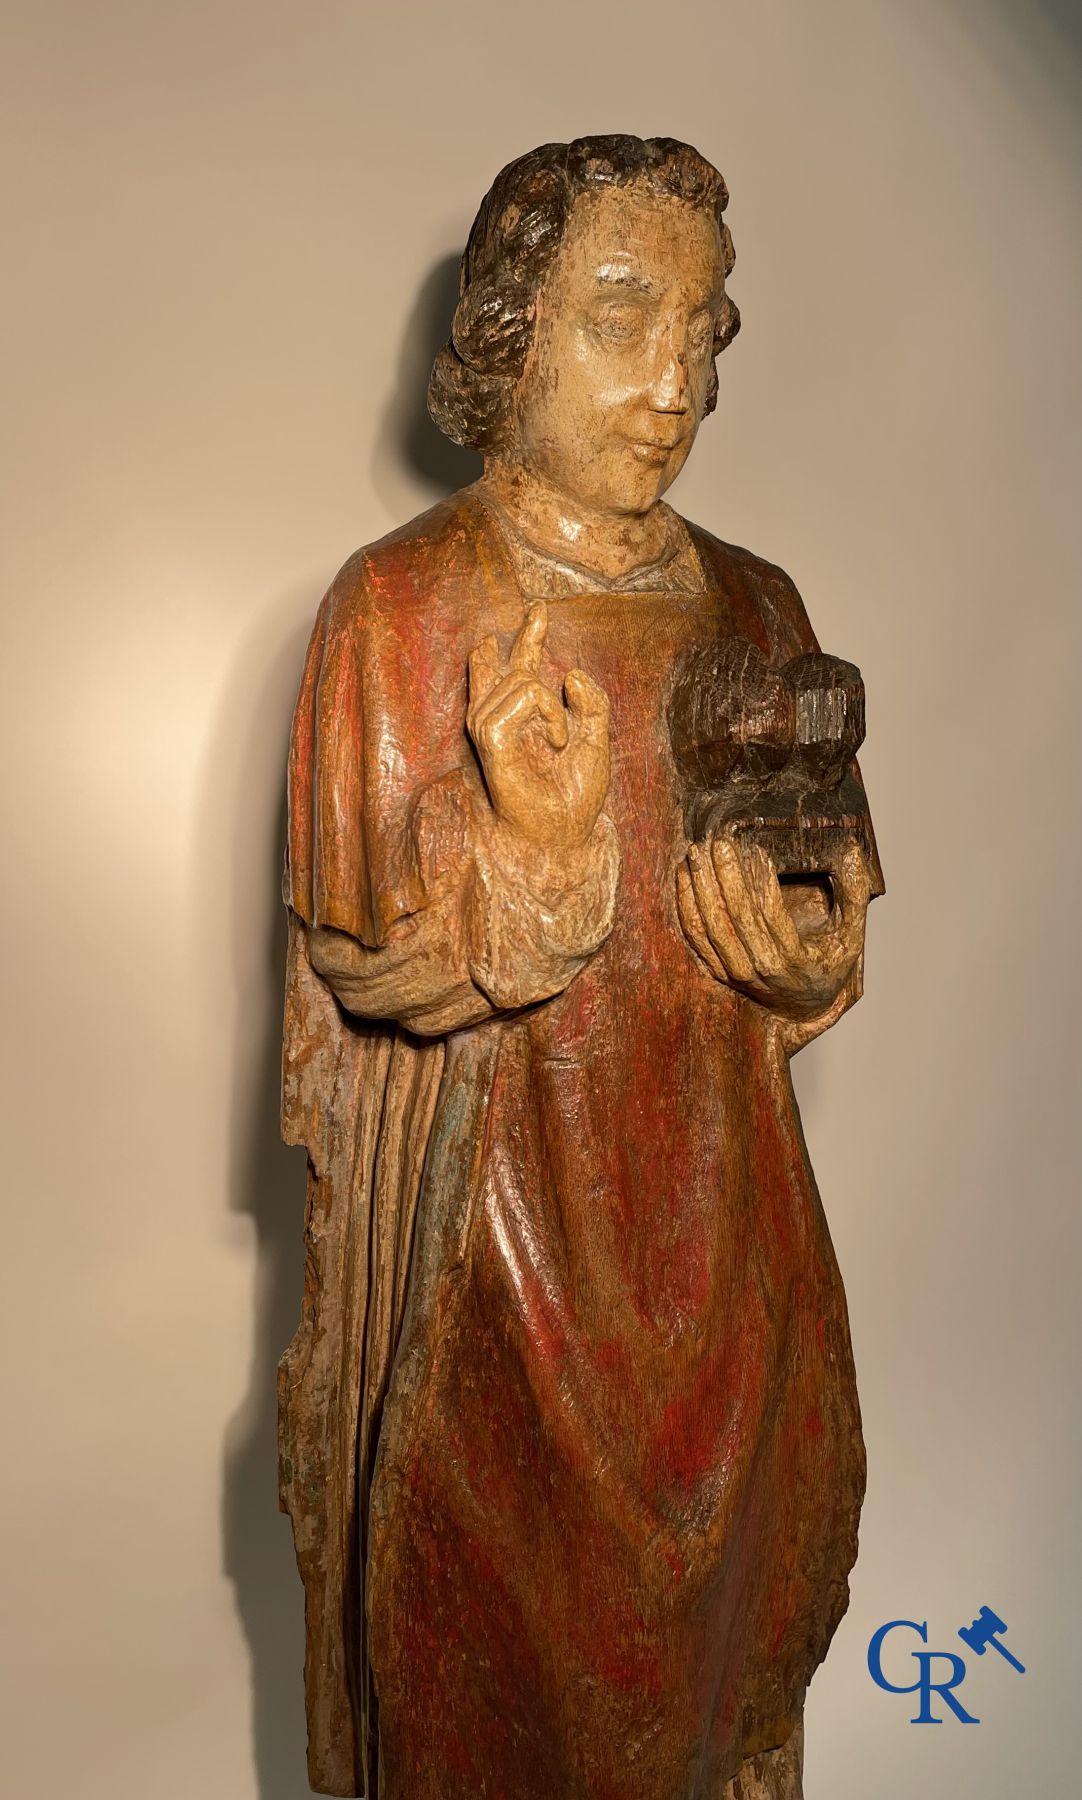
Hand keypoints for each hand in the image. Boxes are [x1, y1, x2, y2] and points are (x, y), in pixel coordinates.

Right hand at [467, 602, 610, 852]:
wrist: (565, 831)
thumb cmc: (575, 793)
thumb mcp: (596, 738)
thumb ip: (590, 703)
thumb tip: (568, 673)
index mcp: (524, 718)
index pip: (518, 668)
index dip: (526, 637)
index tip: (537, 612)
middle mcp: (501, 718)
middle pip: (506, 662)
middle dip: (527, 635)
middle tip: (539, 609)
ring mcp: (490, 726)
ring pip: (523, 679)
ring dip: (554, 706)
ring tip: (561, 739)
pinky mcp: (490, 738)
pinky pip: (522, 697)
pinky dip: (548, 715)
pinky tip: (555, 741)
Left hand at [676, 833, 870, 1022]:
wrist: (803, 1008)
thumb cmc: (827, 965)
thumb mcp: (851, 935)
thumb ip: (854, 894)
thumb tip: (854, 852)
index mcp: (794, 959)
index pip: (771, 915)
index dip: (760, 881)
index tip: (754, 849)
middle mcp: (761, 968)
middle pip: (736, 917)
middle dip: (724, 875)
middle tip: (718, 841)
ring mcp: (735, 972)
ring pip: (711, 925)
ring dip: (700, 886)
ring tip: (698, 852)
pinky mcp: (717, 970)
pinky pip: (695, 937)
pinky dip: (686, 905)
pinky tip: (685, 876)